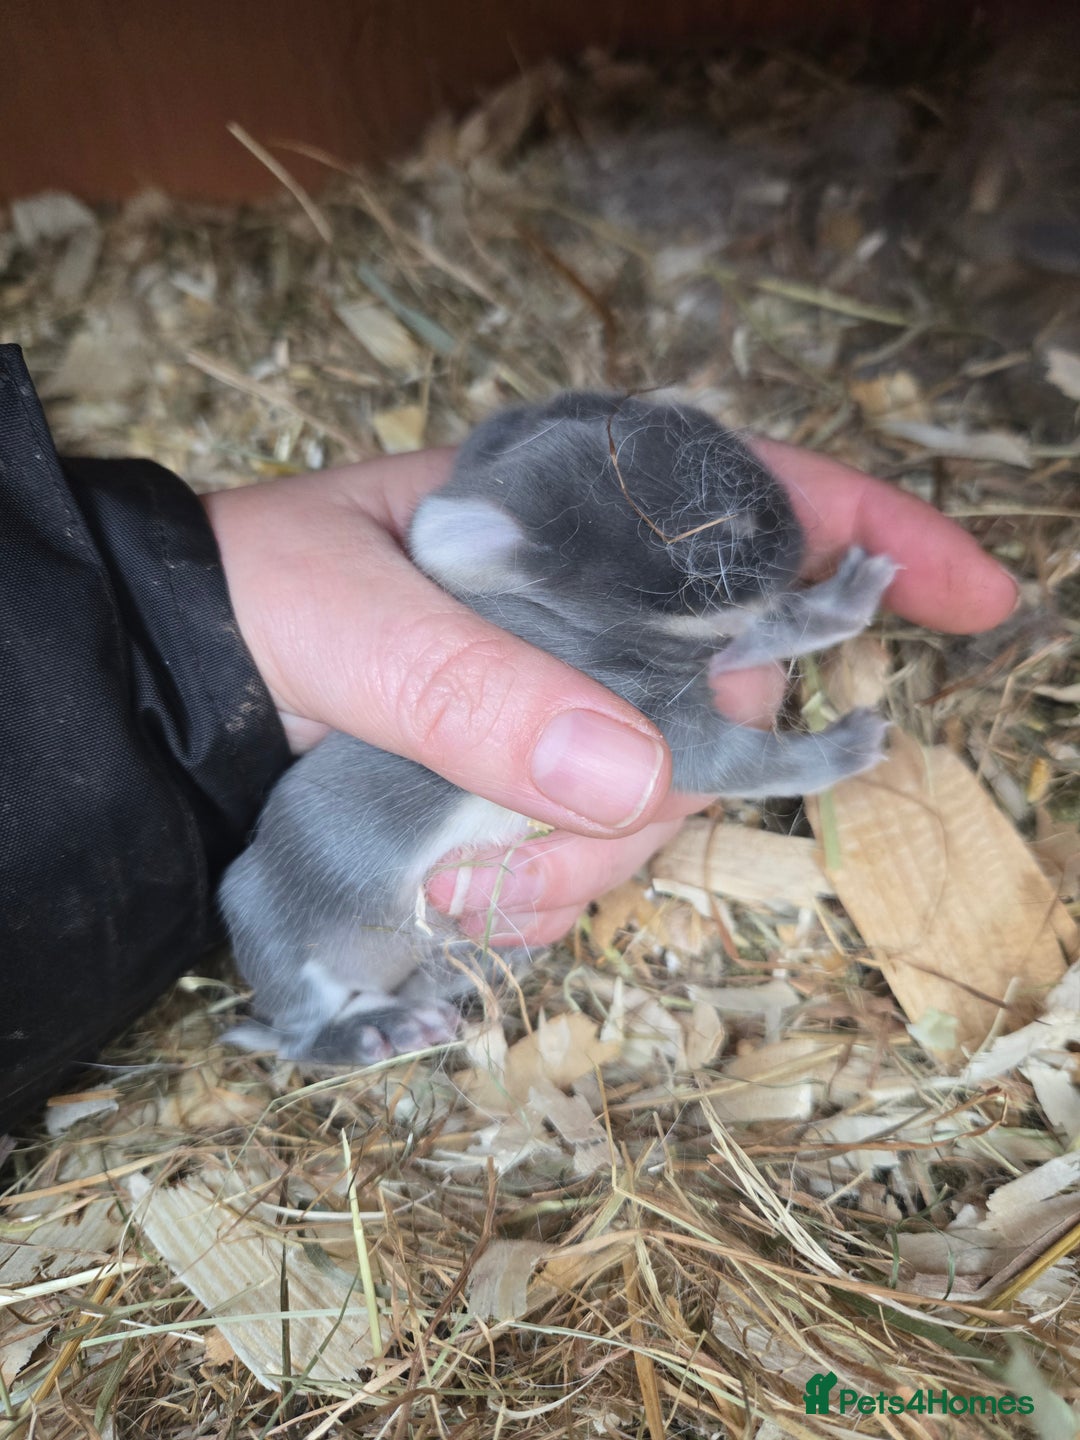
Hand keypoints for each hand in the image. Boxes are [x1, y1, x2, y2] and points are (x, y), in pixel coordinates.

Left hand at [202, 438, 1016, 946]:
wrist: (167, 695)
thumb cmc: (244, 608)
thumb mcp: (345, 623)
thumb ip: (476, 688)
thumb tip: (635, 778)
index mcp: (567, 519)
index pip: (756, 504)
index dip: (881, 542)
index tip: (978, 601)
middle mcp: (590, 615)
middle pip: (728, 702)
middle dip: (665, 776)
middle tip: (529, 807)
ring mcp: (568, 713)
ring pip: (662, 807)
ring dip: (571, 858)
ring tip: (453, 853)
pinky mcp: (534, 793)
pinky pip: (594, 868)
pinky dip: (534, 898)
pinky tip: (455, 882)